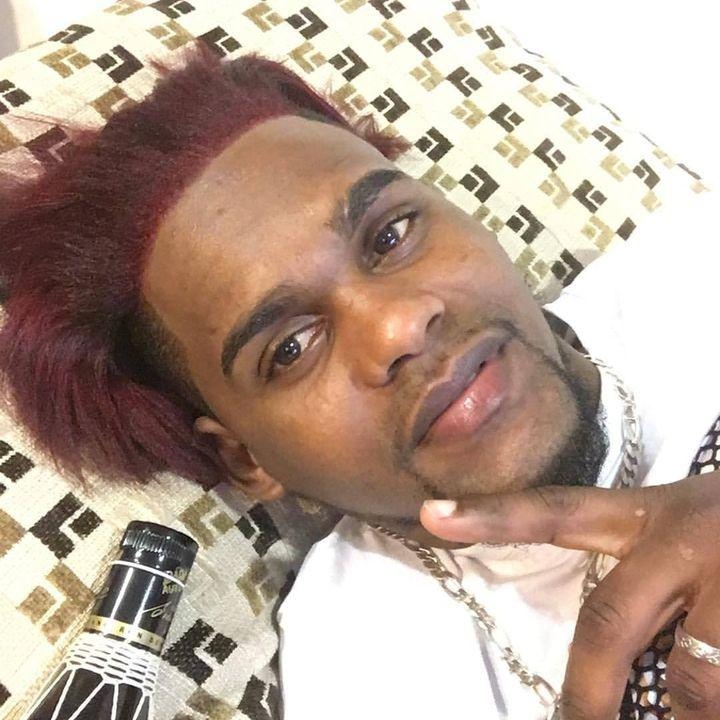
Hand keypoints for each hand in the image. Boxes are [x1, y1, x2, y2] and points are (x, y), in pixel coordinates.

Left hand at [420, 473, 719, 719]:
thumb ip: (646, 582)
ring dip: (688, 710)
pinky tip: (707, 700)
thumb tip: (620, 664)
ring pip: (696, 681)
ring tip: (686, 708)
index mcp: (650, 515)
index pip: (557, 511)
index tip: (431, 515)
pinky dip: (711, 705)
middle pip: (607, 623)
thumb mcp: (689, 532)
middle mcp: (682, 537)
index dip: (493, 516)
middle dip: (585, 695)